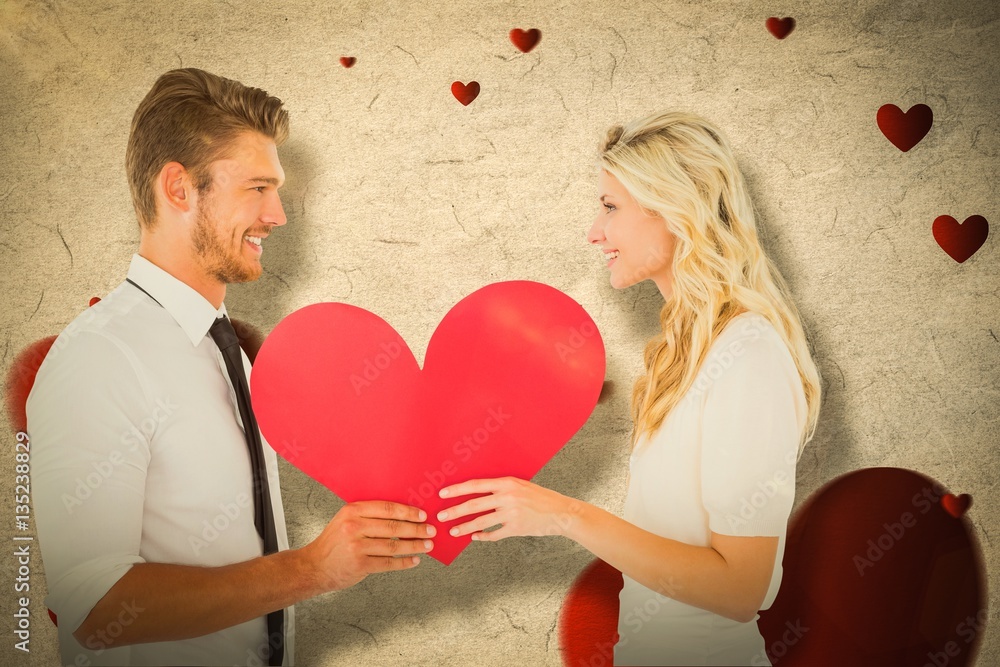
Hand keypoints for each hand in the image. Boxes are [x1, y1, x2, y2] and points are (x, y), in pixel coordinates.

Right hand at [301, 500, 435, 592]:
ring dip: (414, 546)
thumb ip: (368, 515)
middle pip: (393, 527)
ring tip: (427, 545)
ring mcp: (357, 547)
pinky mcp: (360, 565)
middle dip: (416, 529)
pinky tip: (414, 560)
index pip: (387, 508)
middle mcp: (354, 527)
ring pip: (393, 546)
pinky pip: (388, 563)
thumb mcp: (346, 520)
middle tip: (430, 531)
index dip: (408, 512)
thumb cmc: (334, 541)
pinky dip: (404, 562)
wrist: (314, 566)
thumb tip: (402, 514)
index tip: (422, 515)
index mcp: (353, 511)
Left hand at [436, 477, 580, 540]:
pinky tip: (475, 537)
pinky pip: (494, 534)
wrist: (561, 512)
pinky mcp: (516, 528)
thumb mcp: (520, 485)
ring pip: (481, 521)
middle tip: (441, 516)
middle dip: (454, 511)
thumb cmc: (540, 497)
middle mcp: (507, 497)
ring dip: (464, 527)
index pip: (476, 485)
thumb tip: (477, 492)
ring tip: (453, 530)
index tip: (443, 494)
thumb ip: (501, 488)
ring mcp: (511, 514)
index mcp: (506, 483)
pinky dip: (483, 537)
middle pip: (474, 504)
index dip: (457, 490)